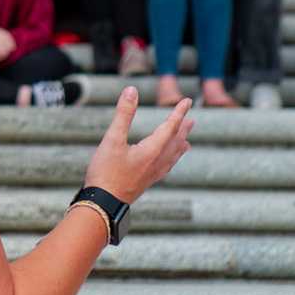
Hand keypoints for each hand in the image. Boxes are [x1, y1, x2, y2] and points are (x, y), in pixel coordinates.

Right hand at [81, 85, 193, 205]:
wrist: (103, 203)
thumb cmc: (106, 172)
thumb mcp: (112, 139)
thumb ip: (123, 114)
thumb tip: (131, 90)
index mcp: (152, 150)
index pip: (170, 127)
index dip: (179, 113)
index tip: (187, 102)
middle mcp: (156, 162)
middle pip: (175, 142)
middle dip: (183, 130)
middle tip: (191, 120)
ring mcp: (152, 174)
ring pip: (172, 157)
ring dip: (180, 146)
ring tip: (186, 142)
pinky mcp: (146, 182)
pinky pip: (166, 168)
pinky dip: (171, 160)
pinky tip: (166, 164)